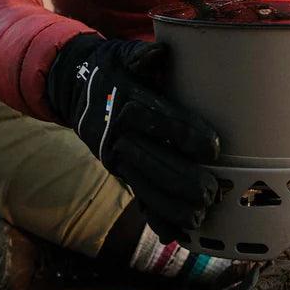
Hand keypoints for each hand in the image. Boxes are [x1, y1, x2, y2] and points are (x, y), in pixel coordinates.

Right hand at [46, 34, 220, 241]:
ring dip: (171, 206)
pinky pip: (137, 197)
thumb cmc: (115, 67)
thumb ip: (140, 55)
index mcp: (124, 101)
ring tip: (200, 219)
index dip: (184, 133)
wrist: (76, 87)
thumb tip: (156, 53)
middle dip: (182, 179)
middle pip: (151, 160)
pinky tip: (176, 236)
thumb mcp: (123, 54)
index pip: (157, 118)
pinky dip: (155, 218)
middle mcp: (117, 133)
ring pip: (144, 186)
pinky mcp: (118, 172)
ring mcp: (116, 157)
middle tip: (212, 193)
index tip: (213, 147)